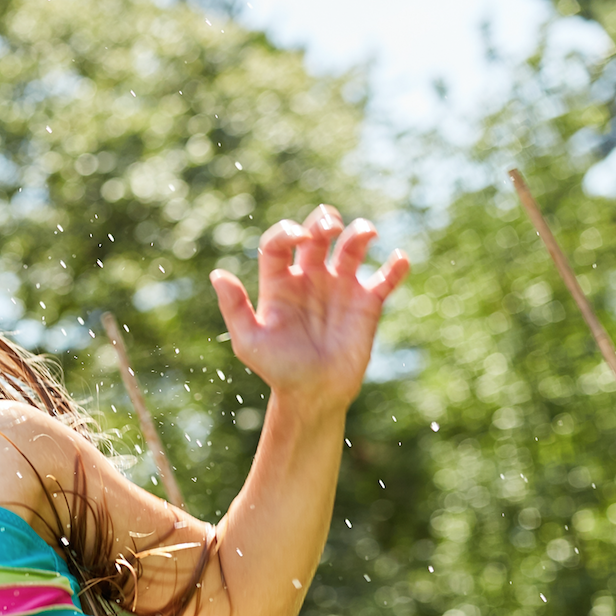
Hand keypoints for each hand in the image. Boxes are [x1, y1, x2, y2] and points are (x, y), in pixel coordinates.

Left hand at [211, 205, 409, 413]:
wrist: (313, 394)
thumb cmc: (278, 370)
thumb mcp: (250, 341)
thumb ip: (235, 308)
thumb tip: (216, 274)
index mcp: (280, 283)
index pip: (280, 243)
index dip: (288, 231)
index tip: (300, 237)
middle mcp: (310, 279)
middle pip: (318, 233)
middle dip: (325, 220)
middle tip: (330, 228)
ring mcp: (340, 288)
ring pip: (353, 246)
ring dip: (360, 233)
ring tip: (366, 236)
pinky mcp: (367, 304)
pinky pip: (386, 277)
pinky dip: (397, 265)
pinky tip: (398, 260)